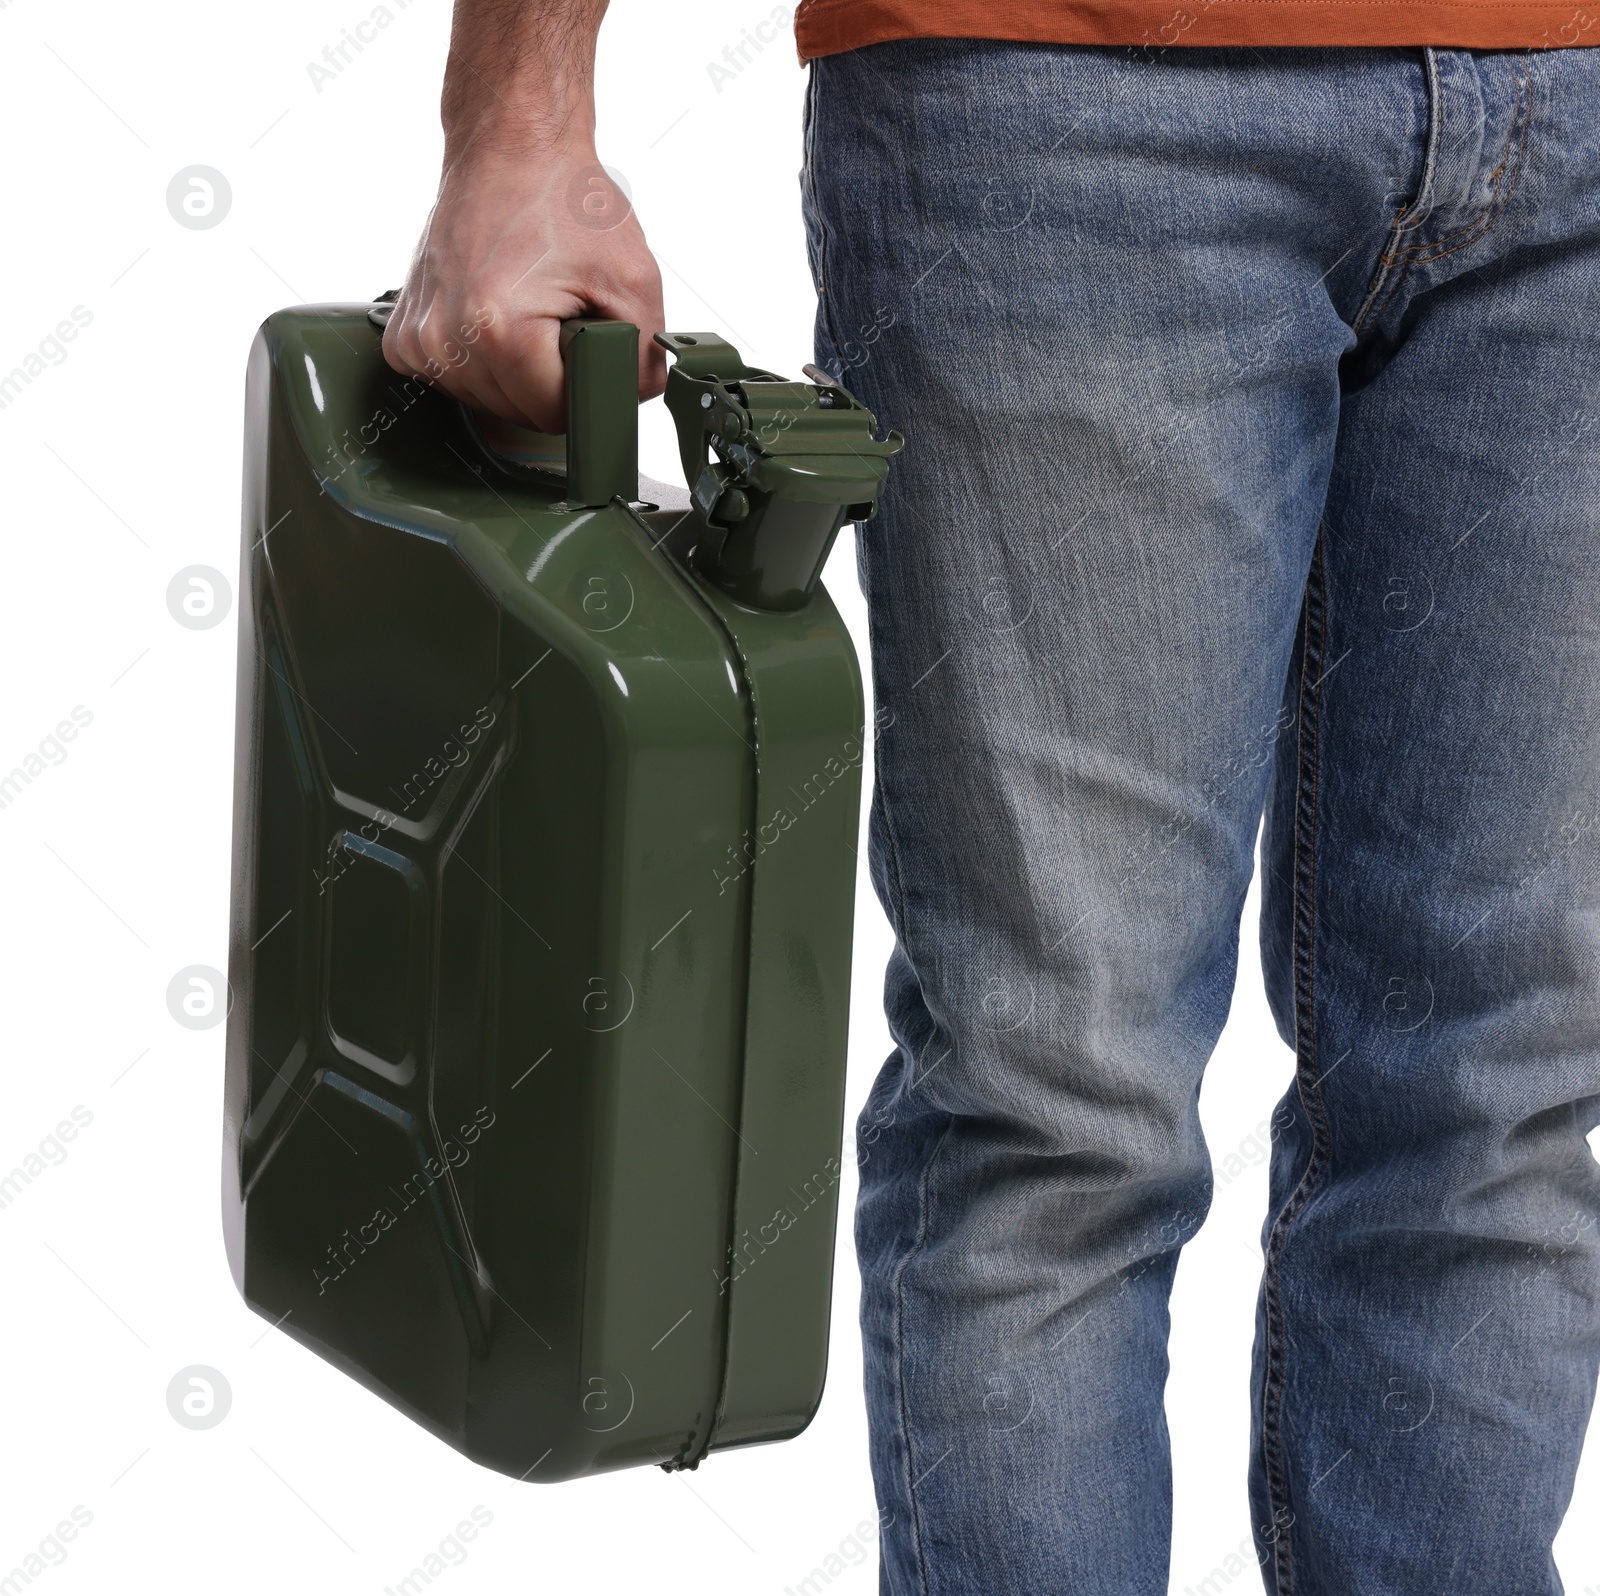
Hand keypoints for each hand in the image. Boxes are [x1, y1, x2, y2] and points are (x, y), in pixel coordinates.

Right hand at [382, 138, 665, 432]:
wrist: (510, 145)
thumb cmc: (564, 199)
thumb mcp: (634, 280)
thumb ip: (643, 360)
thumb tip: (629, 405)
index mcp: (497, 329)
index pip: (556, 415)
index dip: (586, 385)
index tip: (586, 338)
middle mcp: (445, 339)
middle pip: (521, 414)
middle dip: (552, 376)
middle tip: (558, 313)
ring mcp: (418, 340)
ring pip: (490, 404)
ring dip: (519, 371)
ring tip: (527, 309)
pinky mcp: (405, 337)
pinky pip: (458, 383)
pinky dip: (484, 361)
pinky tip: (496, 316)